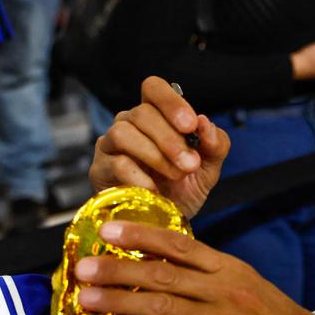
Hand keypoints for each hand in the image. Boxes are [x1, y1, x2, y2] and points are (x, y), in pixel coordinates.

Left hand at [70, 220, 314, 314]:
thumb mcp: (249, 286)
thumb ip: (210, 275)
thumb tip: (165, 262)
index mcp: (230, 269)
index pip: (179, 243)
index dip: (140, 235)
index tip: (108, 229)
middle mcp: (224, 291)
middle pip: (161, 274)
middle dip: (116, 269)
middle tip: (81, 267)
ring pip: (160, 307)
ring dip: (118, 302)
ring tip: (86, 299)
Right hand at [90, 77, 230, 218]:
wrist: (164, 226)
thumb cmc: (184, 189)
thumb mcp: (209, 168)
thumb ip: (215, 145)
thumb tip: (205, 123)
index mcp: (155, 115)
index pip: (154, 88)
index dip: (171, 101)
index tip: (190, 124)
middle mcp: (129, 124)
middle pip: (141, 113)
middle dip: (170, 139)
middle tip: (190, 164)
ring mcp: (110, 145)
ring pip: (123, 133)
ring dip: (154, 154)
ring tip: (175, 175)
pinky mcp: (100, 170)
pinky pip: (115, 164)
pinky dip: (139, 177)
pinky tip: (155, 189)